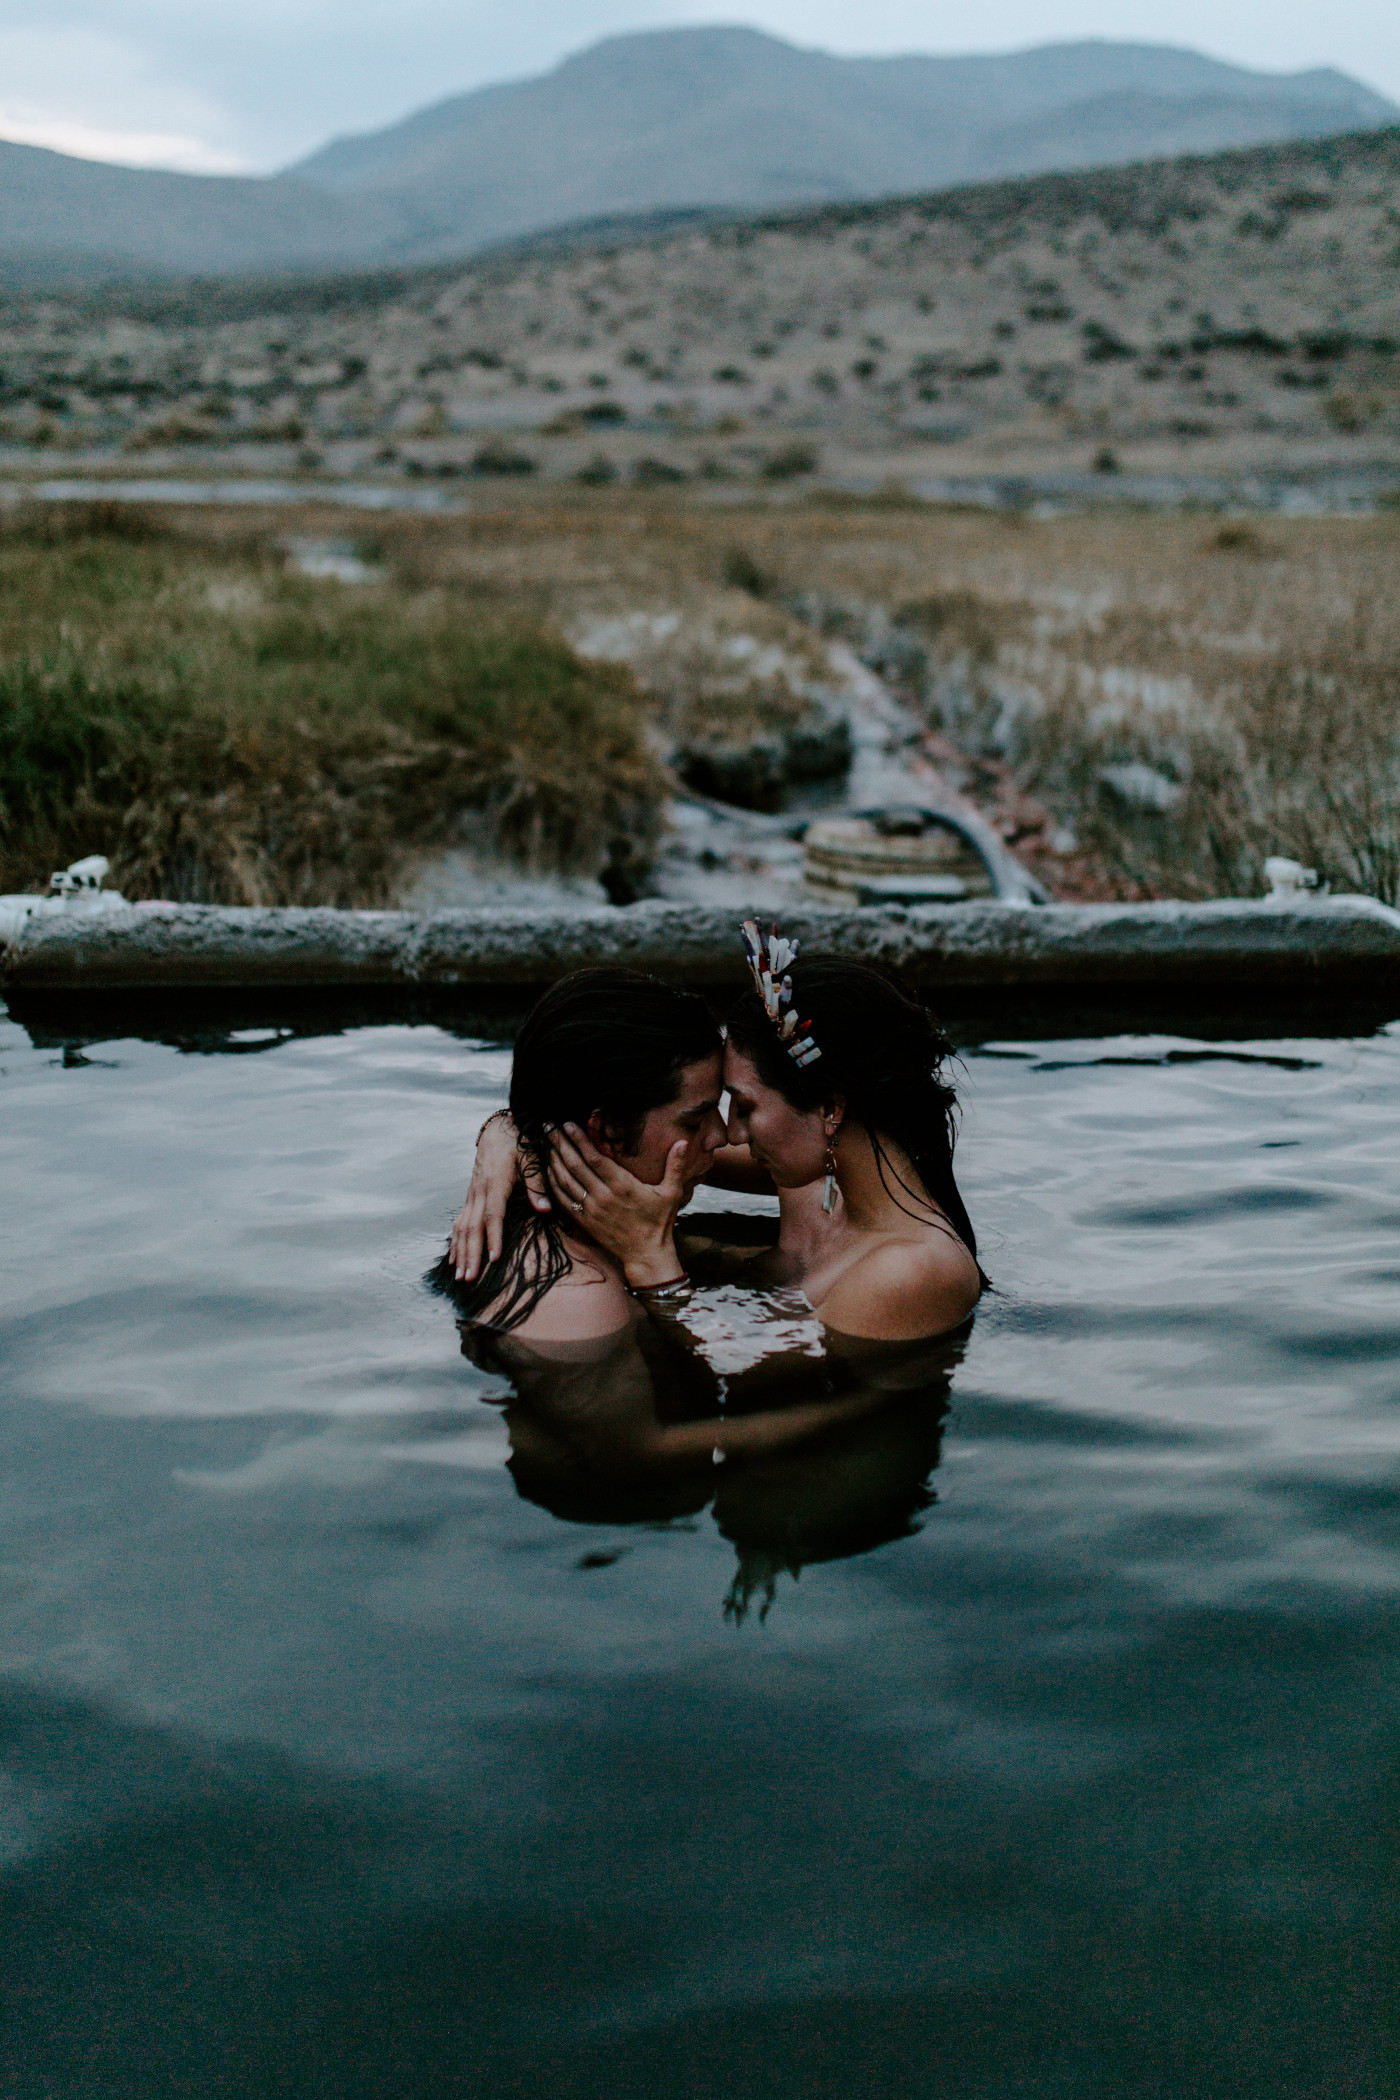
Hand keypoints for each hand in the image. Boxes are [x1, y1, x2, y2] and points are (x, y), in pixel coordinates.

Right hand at [449, 1111, 548, 1280]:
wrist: (498, 1129)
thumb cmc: (518, 1143)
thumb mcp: (532, 1159)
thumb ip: (537, 1185)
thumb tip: (546, 1209)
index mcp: (495, 1184)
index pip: (493, 1215)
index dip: (492, 1237)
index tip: (493, 1259)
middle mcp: (479, 1192)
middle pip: (472, 1228)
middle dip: (471, 1254)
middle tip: (469, 1279)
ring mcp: (472, 1195)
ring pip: (461, 1227)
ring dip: (461, 1253)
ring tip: (460, 1277)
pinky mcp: (470, 1197)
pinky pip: (459, 1222)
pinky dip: (456, 1242)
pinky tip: (455, 1259)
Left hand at [548, 1123, 688, 1288]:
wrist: (646, 1255)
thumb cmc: (660, 1222)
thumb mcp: (672, 1193)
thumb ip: (675, 1166)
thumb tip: (684, 1142)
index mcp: (623, 1186)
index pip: (595, 1158)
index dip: (579, 1139)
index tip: (568, 1124)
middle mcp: (604, 1197)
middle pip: (575, 1165)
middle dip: (560, 1144)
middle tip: (548, 1127)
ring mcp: (592, 1210)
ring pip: (566, 1181)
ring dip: (553, 1160)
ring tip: (545, 1143)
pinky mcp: (585, 1221)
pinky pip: (563, 1200)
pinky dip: (553, 1184)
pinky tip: (547, 1171)